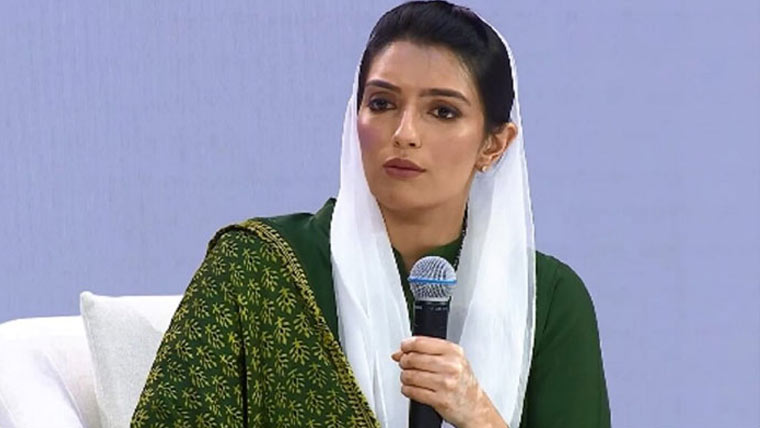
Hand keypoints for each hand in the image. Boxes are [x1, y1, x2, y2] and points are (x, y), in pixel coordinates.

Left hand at [391, 336, 507, 427]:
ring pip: (410, 375)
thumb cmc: (462, 381)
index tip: (403, 348)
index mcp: (453, 352)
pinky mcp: (440, 399)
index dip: (406, 345)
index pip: (421, 343)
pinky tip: (411, 388)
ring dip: (404, 377)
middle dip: (404, 362)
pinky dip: (407, 389)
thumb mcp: (451, 360)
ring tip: (409, 378)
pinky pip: (413, 391)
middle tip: (404, 364)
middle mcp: (451, 366)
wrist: (474, 406)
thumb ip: (426, 352)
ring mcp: (446, 383)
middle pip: (413, 358)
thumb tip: (399, 352)